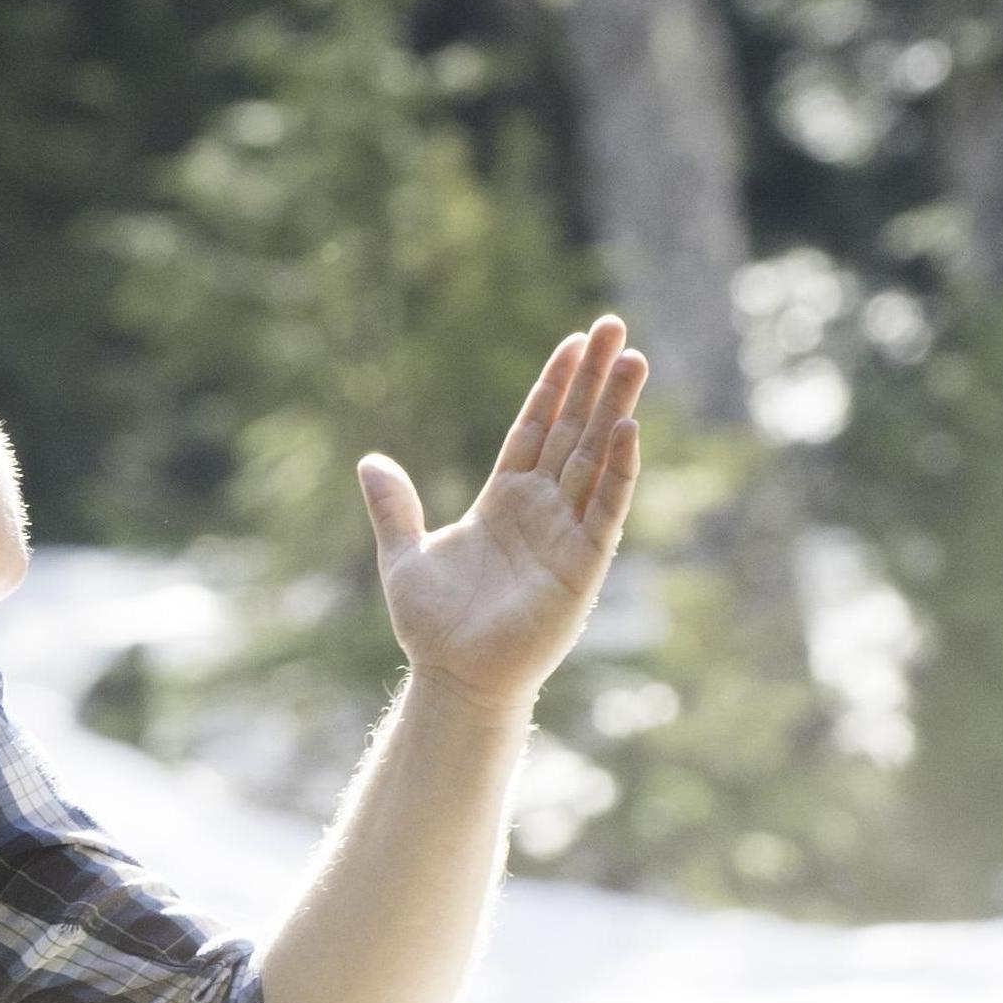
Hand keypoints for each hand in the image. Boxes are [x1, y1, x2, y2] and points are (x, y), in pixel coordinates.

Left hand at [362, 319, 648, 716]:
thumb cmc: (434, 625)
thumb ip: (393, 507)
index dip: (554, 385)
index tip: (574, 341)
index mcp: (503, 500)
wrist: (454, 676)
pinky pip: (606, 508)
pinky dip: (619, 469)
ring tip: (633, 358)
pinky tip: (628, 427)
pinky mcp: (583, 564)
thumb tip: (369, 461)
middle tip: (615, 326)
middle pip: (574, 429)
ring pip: (597, 457)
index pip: (535, 428)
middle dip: (594, 380)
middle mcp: (542, 508)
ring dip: (614, 408)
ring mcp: (566, 532)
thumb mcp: (403, 555)